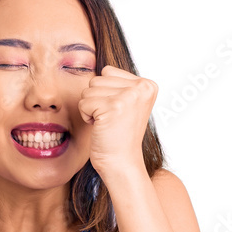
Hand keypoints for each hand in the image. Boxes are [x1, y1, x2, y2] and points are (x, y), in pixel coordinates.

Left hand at [78, 64, 157, 178]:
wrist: (121, 164)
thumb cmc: (119, 137)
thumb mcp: (127, 104)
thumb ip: (118, 84)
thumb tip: (98, 68)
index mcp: (147, 85)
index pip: (108, 72)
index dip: (105, 94)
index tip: (117, 113)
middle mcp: (142, 87)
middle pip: (97, 79)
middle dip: (97, 101)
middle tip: (111, 121)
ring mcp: (128, 96)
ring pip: (89, 89)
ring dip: (91, 109)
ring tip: (106, 124)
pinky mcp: (113, 106)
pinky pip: (84, 102)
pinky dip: (87, 117)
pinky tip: (101, 128)